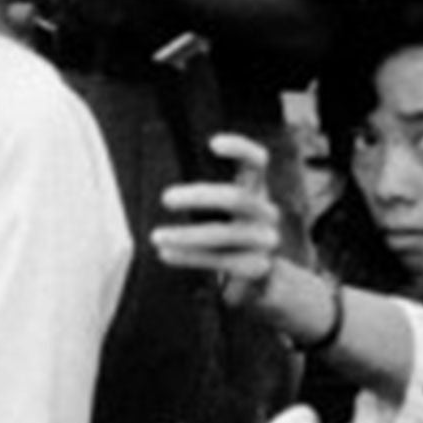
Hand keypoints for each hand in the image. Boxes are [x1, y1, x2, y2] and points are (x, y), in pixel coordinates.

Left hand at [151, 133, 277, 307]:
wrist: (260, 278)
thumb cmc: (229, 236)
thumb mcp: (224, 210)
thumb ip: (205, 195)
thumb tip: (166, 188)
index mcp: (256, 189)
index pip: (257, 161)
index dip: (240, 149)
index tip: (213, 144)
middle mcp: (265, 211)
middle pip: (236, 198)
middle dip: (199, 197)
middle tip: (166, 198)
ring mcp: (263, 240)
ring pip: (224, 234)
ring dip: (186, 234)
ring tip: (157, 236)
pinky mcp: (256, 267)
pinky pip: (220, 261)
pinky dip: (189, 257)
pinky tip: (166, 254)